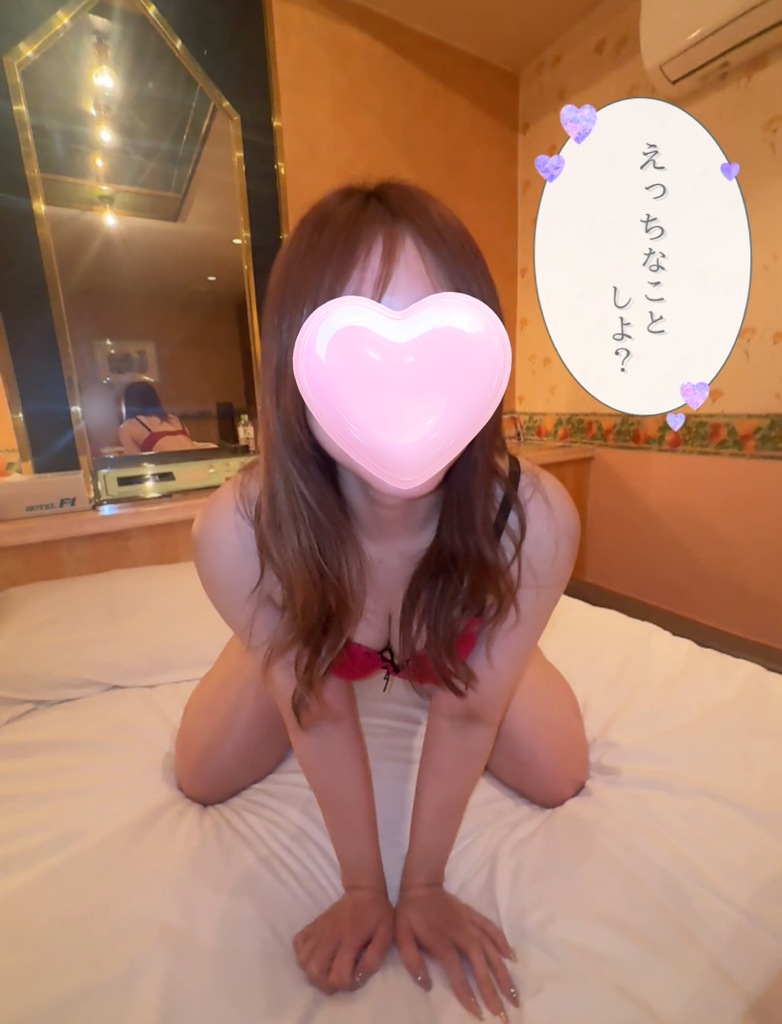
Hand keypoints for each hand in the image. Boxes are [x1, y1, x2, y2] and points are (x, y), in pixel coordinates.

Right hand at [292, 887, 393, 994]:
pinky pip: (298, 944)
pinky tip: (316, 955)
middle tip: (339, 978)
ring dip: (313, 972)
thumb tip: (359, 978)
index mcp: (350, 940)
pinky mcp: (313, 925)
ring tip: (327, 970)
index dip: (347, 985)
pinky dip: (303, 955)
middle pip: (316, 971)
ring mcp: (319, 930)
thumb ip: (374, 959)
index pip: (338, 975)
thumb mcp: (385, 936)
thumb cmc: (377, 914)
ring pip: (303, 960)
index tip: (356, 977)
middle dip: (326, 983)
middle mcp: (330, 936)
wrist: (363, 890)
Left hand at [395, 884, 518, 1020]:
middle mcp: (461, 935)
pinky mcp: (474, 916)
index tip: (478, 1013)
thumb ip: (411, 961)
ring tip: (513, 993)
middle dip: (492, 990)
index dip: (468, 995)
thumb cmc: (409, 914)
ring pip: (491, 951)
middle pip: (480, 966)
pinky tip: (512, 958)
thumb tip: (426, 985)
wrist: (421, 885)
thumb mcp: (401, 936)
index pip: (458, 975)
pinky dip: (502, 942)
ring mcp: (470, 924)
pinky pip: (492, 929)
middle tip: (503, 1012)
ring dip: (503, 973)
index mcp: (442, 943)